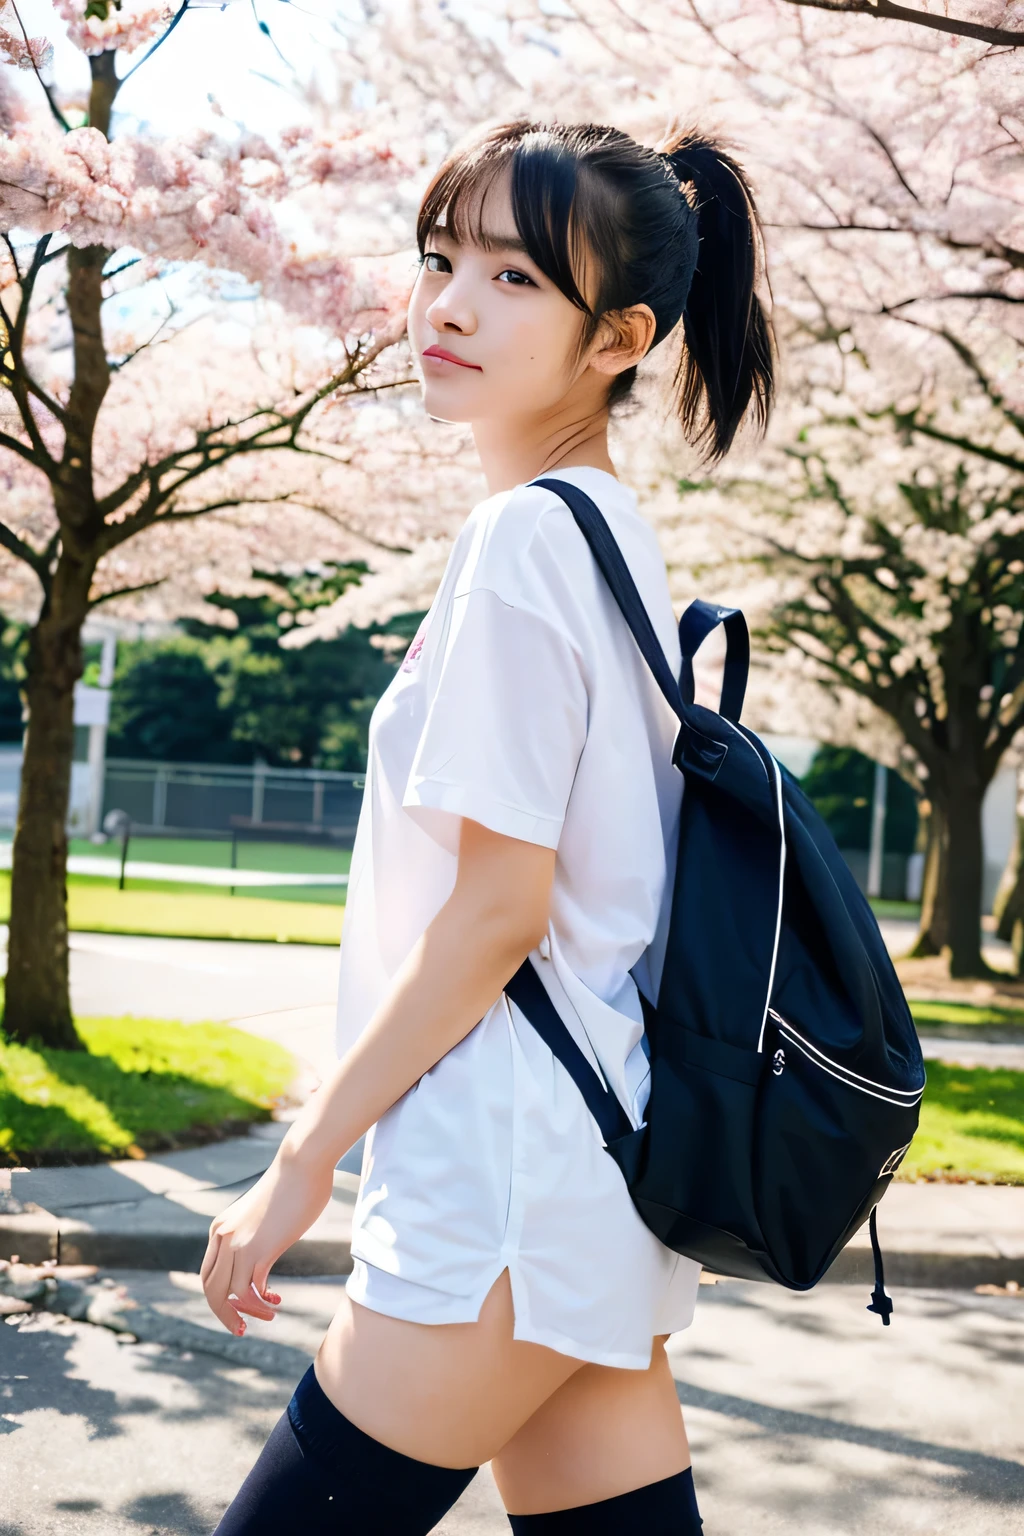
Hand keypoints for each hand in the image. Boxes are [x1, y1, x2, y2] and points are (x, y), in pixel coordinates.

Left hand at [200, 1150, 335, 1333]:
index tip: (243, 1305)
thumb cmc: (291, 1184)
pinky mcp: (259, 1248)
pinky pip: (251, 1289)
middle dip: (225, 1313)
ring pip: (229, 1294)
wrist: (302, 1164)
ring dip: (248, 1312)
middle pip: (210, 1290)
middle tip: (243, 1328)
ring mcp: (239, 1244)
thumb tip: (266, 1250)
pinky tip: (275, 1303)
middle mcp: (222, 1237)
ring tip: (269, 1315)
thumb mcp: (261, 1214)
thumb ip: (256, 1234)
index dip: (221, 1296)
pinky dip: (260, 1303)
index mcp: (220, 1228)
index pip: (208, 1274)